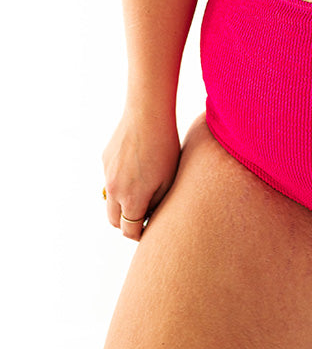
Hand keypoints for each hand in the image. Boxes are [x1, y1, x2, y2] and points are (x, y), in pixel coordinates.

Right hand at [102, 110, 180, 240]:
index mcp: (131, 199)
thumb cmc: (165, 146)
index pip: (129, 230)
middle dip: (126, 223)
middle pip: (114, 220)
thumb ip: (157, 203)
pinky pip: (111, 178)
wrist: (147, 114)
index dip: (139, 235)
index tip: (147, 232)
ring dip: (121, 204)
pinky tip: (136, 167)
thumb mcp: (169, 179)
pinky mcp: (105, 159)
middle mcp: (114, 190)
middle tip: (142, 218)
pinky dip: (120, 182)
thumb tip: (149, 216)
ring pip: (110, 200)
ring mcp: (107, 174)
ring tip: (140, 193)